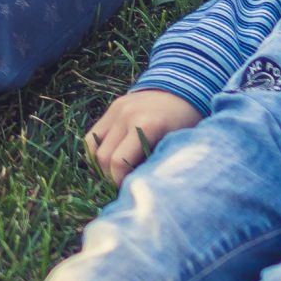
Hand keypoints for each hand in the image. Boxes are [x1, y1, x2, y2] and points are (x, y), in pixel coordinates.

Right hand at [84, 89, 201, 185]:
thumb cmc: (187, 124)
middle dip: (110, 177)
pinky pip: (93, 136)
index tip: (130, 190)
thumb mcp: (177, 145)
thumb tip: (139, 187)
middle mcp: (127, 116)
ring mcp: (117, 110)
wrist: (185, 90)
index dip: (120, 182)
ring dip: (101, 165)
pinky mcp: (112, 109)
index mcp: (147, 126)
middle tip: (124, 185)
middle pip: (103, 157)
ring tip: (115, 173)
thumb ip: (157, 164)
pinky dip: (96, 151)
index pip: (119, 162)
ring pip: (92, 147)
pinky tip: (109, 160)